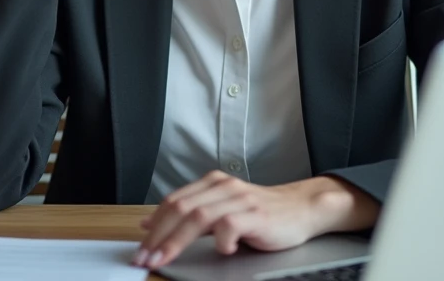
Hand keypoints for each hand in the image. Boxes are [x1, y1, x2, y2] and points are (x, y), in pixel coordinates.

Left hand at [133, 172, 381, 270]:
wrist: (302, 209)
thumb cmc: (262, 214)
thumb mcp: (222, 210)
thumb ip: (192, 214)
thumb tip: (152, 225)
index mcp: (212, 184)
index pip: (174, 201)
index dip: (154, 225)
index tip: (140, 247)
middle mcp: (223, 187)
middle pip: (181, 209)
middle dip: (159, 236)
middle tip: (145, 258)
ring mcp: (240, 199)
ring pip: (198, 217)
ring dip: (176, 241)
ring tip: (164, 259)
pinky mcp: (256, 214)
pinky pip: (229, 225)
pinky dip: (220, 240)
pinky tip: (221, 251)